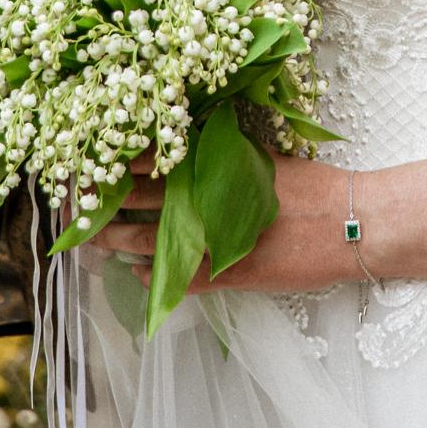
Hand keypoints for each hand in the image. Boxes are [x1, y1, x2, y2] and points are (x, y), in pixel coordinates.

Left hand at [88, 151, 357, 296]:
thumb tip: (183, 148)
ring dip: (119, 241)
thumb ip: (222, 154)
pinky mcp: (231, 274)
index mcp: (217, 165)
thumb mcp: (262, 158)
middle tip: (75, 204)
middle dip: (103, 204)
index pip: (152, 160)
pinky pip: (180, 279)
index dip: (115, 163)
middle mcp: (210, 201)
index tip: (88, 161)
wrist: (351, 224)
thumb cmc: (313, 187)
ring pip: (151, 242)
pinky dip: (156, 277)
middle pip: (140, 201)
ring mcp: (217, 240)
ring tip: (93, 242)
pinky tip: (138, 274)